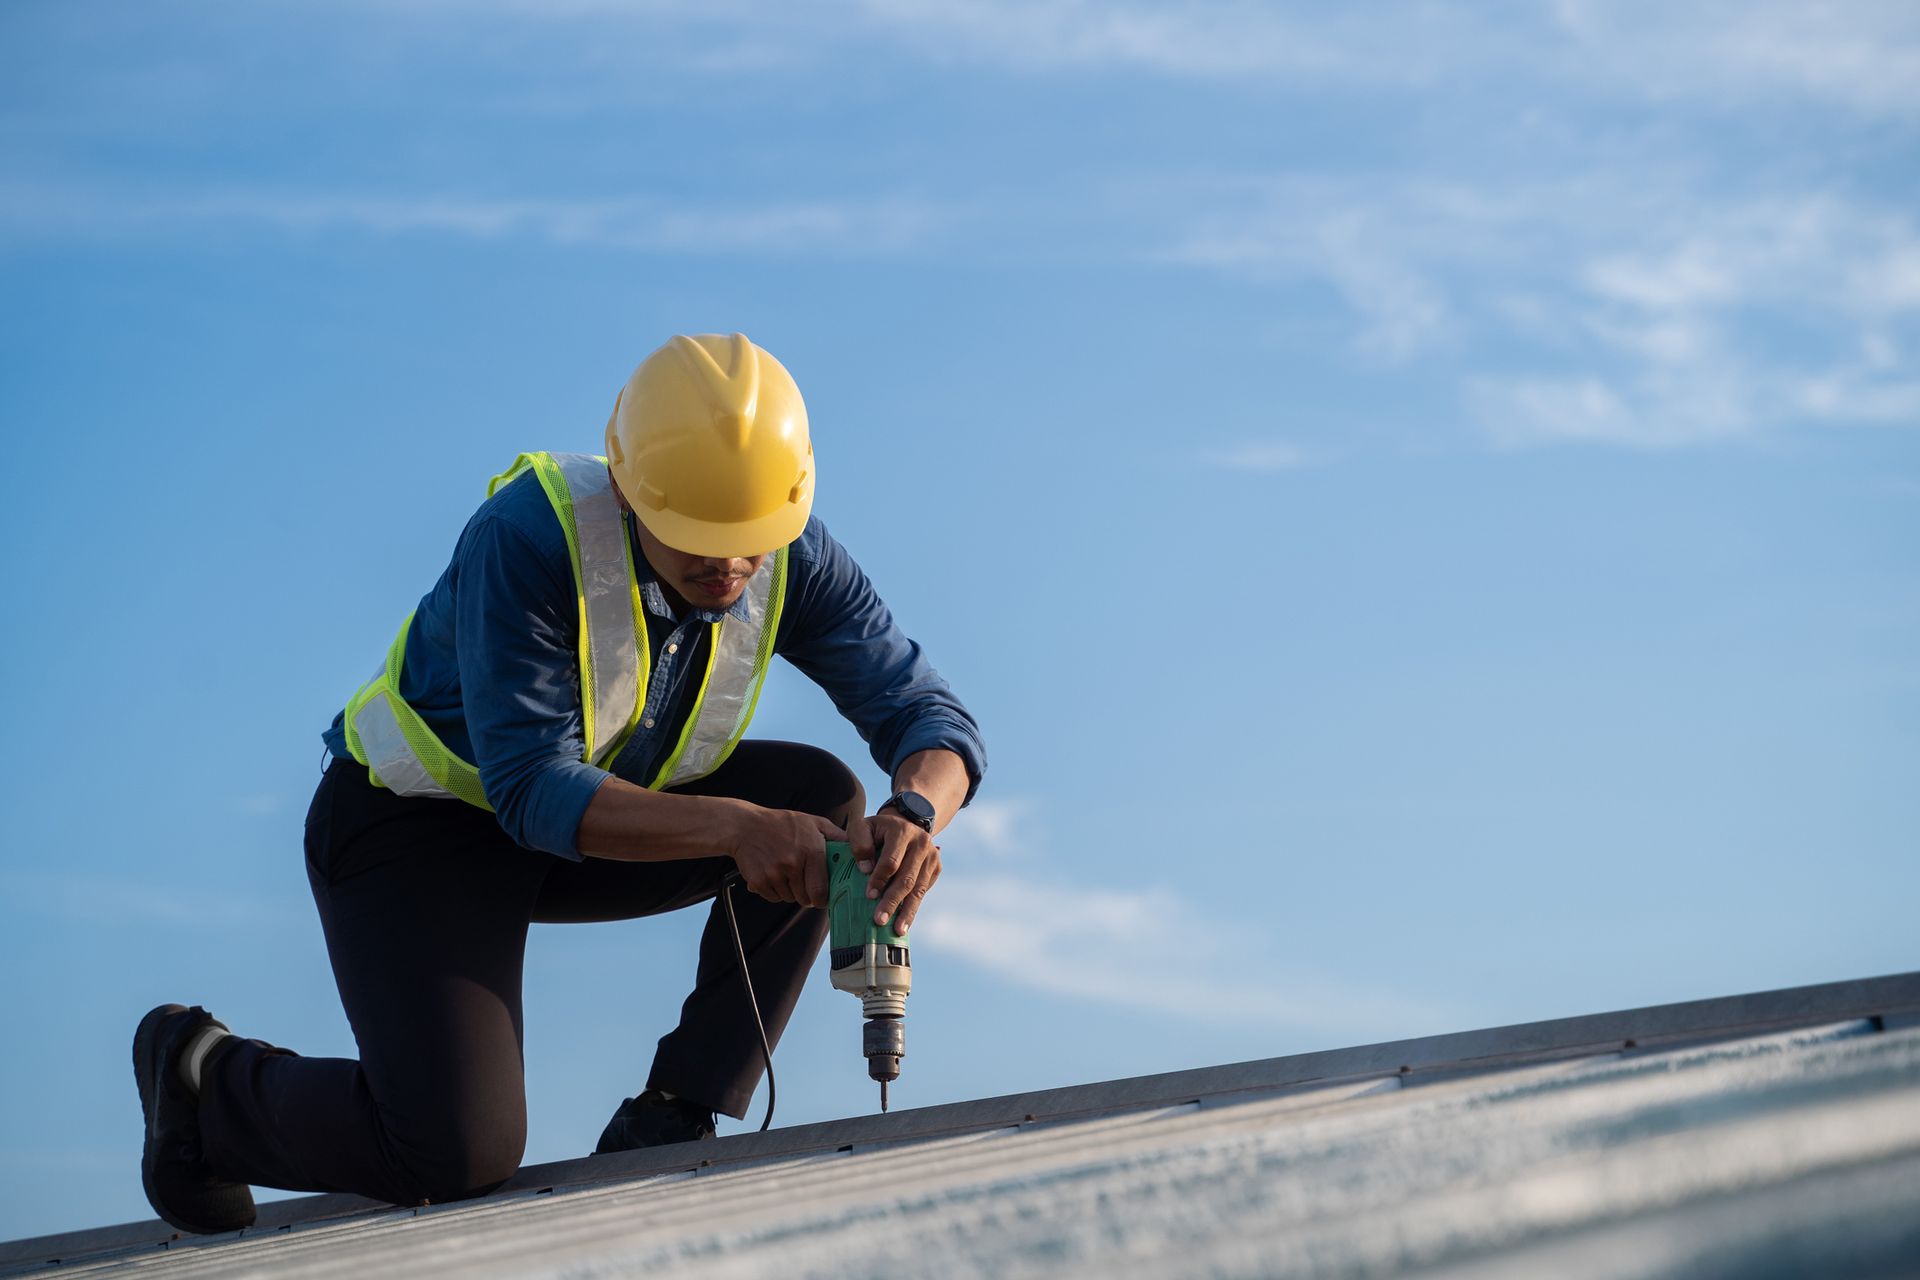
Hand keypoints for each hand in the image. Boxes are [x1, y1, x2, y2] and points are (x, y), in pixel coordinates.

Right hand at [727, 804, 842, 907]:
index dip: (823, 898)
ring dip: (791, 891)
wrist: (745, 826)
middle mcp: (793, 864)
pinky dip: (775, 891)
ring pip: (789, 898)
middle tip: (804, 884)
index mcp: (811, 851)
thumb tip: (857, 848)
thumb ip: (836, 836)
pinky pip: (774, 898)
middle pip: (805, 899)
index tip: (822, 897)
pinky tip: (773, 874)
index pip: (821, 890)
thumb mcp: (813, 822)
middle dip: (807, 895)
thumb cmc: (782, 824)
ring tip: (787, 873)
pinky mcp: (758, 881)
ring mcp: (774, 874)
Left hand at [849, 810, 941, 934]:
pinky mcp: (936, 867)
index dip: (879, 879)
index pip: (891, 861)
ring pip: (918, 888)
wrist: (905, 824)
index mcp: (902, 830)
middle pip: (906, 878)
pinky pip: (923, 891)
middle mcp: (921, 842)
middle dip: (892, 901)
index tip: (868, 896)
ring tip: (897, 930)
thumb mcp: (863, 828)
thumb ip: (859, 844)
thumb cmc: (878, 830)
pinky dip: (913, 907)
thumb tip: (865, 869)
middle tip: (879, 920)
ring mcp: (932, 856)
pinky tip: (904, 921)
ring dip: (907, 911)